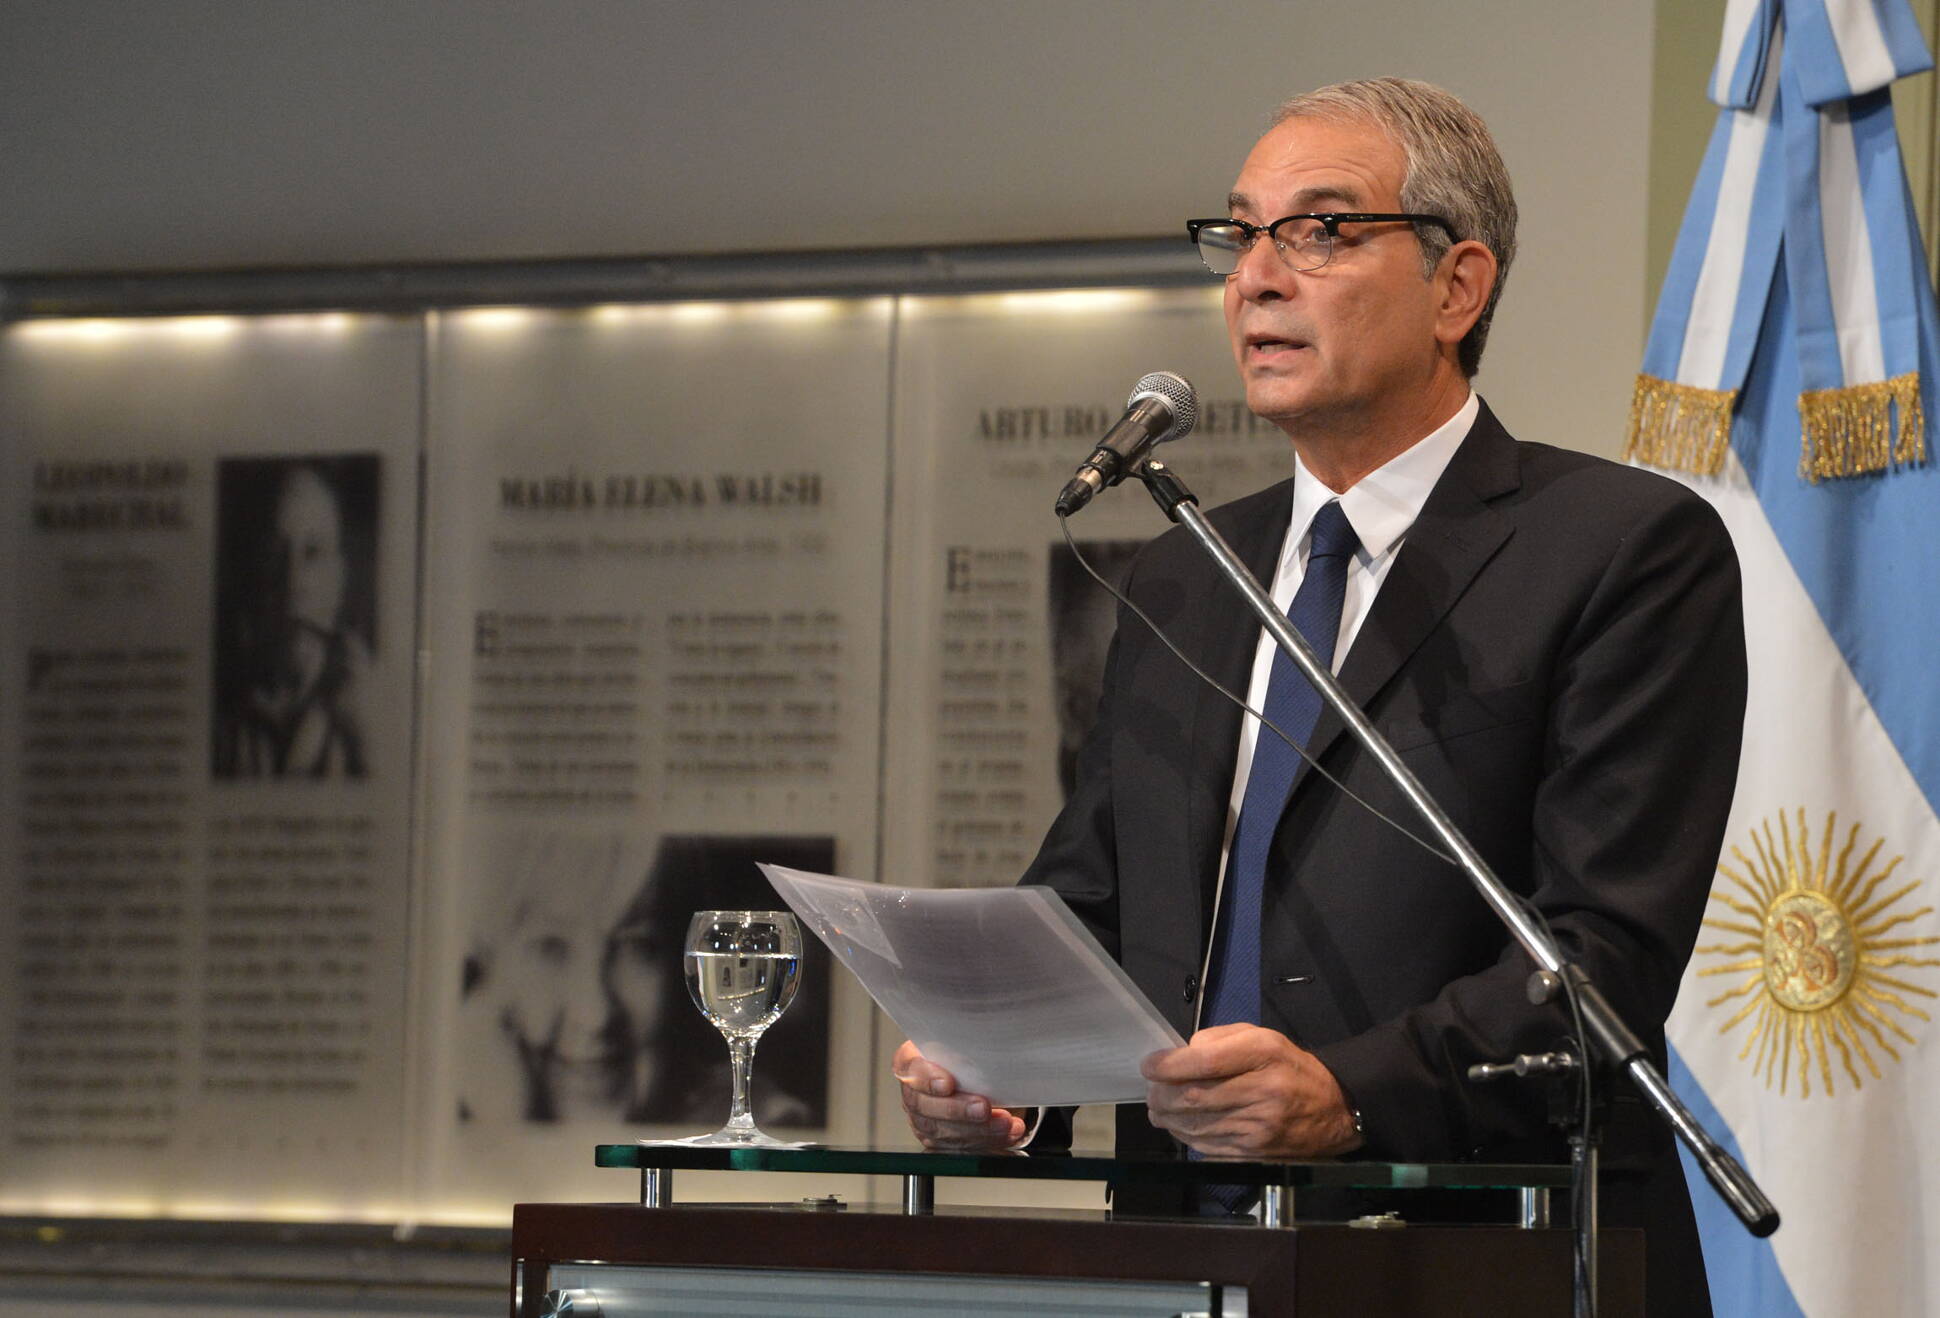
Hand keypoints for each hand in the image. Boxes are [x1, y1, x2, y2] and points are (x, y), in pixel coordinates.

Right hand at [893, 1040, 1030, 1150]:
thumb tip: (997, 1042)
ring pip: (942, 1132)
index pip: (908, 1067)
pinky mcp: (939, 1142)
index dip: (925, 1077)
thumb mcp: (970, 1045)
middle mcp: (914, 1093)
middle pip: (924, 1106)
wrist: (981, 1081)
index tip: (948, 1083)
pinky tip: (1007, 1134)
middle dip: (957, 1110)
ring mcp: (924, 1121)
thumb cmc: (972, 1058)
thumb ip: (972, 1045)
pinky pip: (959, 1148)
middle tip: (983, 1108)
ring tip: (1005, 1122)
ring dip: (978, 1130)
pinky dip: (988, 1142)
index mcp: (913, 1060)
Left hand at [1141, 1023, 1362, 1157]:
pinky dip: (1186, 1136)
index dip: (1169, 1066)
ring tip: (1159, 1107)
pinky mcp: (1255, 1154)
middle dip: (1161, 1095)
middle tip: (1151, 1090)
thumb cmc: (1291, 1067)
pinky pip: (1208, 1147)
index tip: (1149, 1066)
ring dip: (1168, 1118)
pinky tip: (1180, 1125)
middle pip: (1195, 1098)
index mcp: (1264, 1055)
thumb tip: (1183, 1055)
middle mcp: (1263, 1093)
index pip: (1206, 1062)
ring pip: (1197, 1126)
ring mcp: (1259, 1129)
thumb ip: (1220, 1039)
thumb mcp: (1263, 1036)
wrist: (1335, 1110)